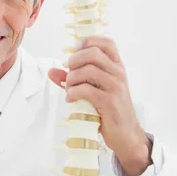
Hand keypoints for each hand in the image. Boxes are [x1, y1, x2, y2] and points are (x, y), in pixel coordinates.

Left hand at [47, 36, 151, 175]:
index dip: (87, 42)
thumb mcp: (93, 89)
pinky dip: (73, 93)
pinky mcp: (109, 101)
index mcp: (117, 66)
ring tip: (69, 89)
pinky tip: (71, 99)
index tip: (74, 53)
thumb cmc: (108, 109)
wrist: (125, 133)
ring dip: (72, 79)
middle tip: (69, 74)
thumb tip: (51, 71)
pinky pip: (86, 90)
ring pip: (87, 70)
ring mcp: (115, 87)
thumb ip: (73, 79)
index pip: (106, 42)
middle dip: (74, 61)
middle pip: (92, 53)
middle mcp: (118, 73)